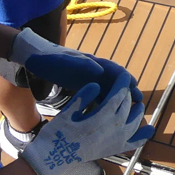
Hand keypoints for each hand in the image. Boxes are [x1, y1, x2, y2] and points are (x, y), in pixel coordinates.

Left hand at [9, 29, 143, 108]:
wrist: (36, 60)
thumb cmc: (50, 59)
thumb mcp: (65, 61)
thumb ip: (82, 65)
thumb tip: (99, 71)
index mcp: (92, 63)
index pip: (114, 70)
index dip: (125, 79)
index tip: (134, 88)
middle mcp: (94, 71)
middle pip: (115, 81)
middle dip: (127, 91)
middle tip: (138, 102)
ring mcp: (89, 79)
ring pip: (108, 90)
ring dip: (119, 99)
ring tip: (128, 111)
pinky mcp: (82, 87)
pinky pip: (98, 96)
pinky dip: (105, 104)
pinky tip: (109, 116)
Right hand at [20, 82, 153, 174]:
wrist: (55, 157)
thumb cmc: (59, 131)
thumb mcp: (69, 110)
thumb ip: (84, 96)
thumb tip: (97, 83)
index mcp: (104, 115)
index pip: (119, 94)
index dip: (122, 82)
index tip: (124, 74)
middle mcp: (115, 128)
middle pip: (128, 105)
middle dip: (128, 94)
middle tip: (125, 87)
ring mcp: (117, 140)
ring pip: (135, 121)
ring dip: (137, 111)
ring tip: (137, 104)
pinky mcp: (115, 150)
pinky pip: (134, 143)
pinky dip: (143, 136)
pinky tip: (150, 130)